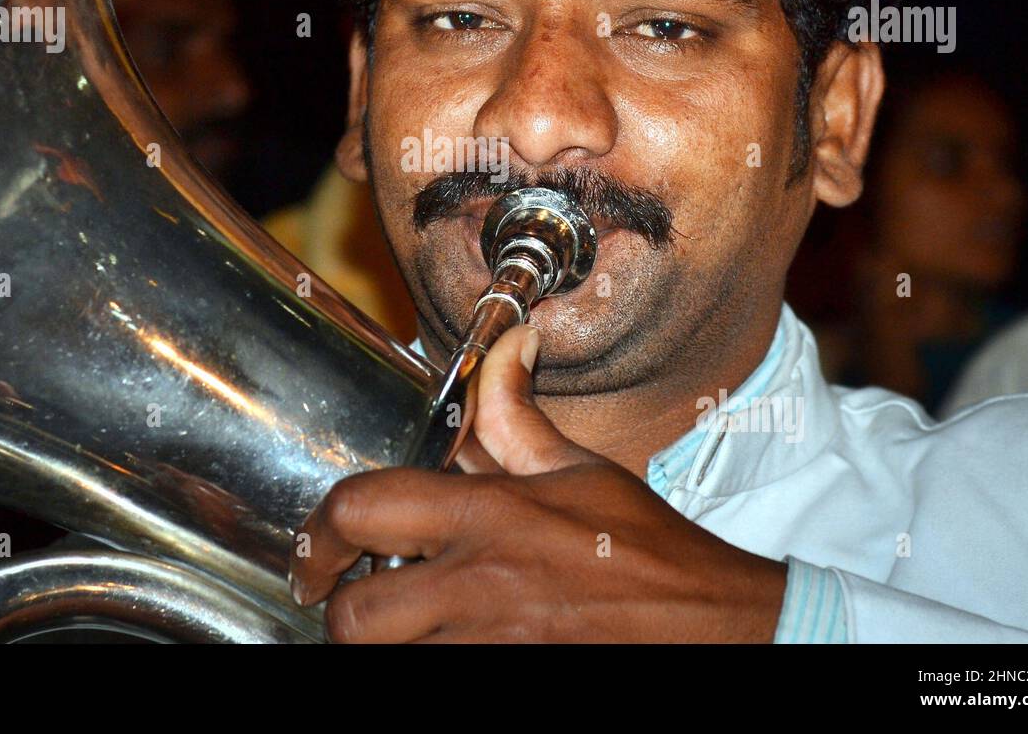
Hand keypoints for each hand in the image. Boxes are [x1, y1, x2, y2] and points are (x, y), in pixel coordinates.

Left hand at [288, 325, 787, 641]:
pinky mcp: (504, 682)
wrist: (707, 626)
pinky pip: (432, 681)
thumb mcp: (578, 470)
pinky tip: (452, 643)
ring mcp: (491, 647)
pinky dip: (429, 663)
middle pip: (355, 617)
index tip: (320, 547)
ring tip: (410, 627)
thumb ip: (515, 414)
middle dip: (347, 611)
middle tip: (362, 600)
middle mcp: (480, 586)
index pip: (362, 509)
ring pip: (387, 660)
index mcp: (490, 516)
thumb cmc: (646, 550)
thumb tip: (508, 345)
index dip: (320, 530)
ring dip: (389, 645)